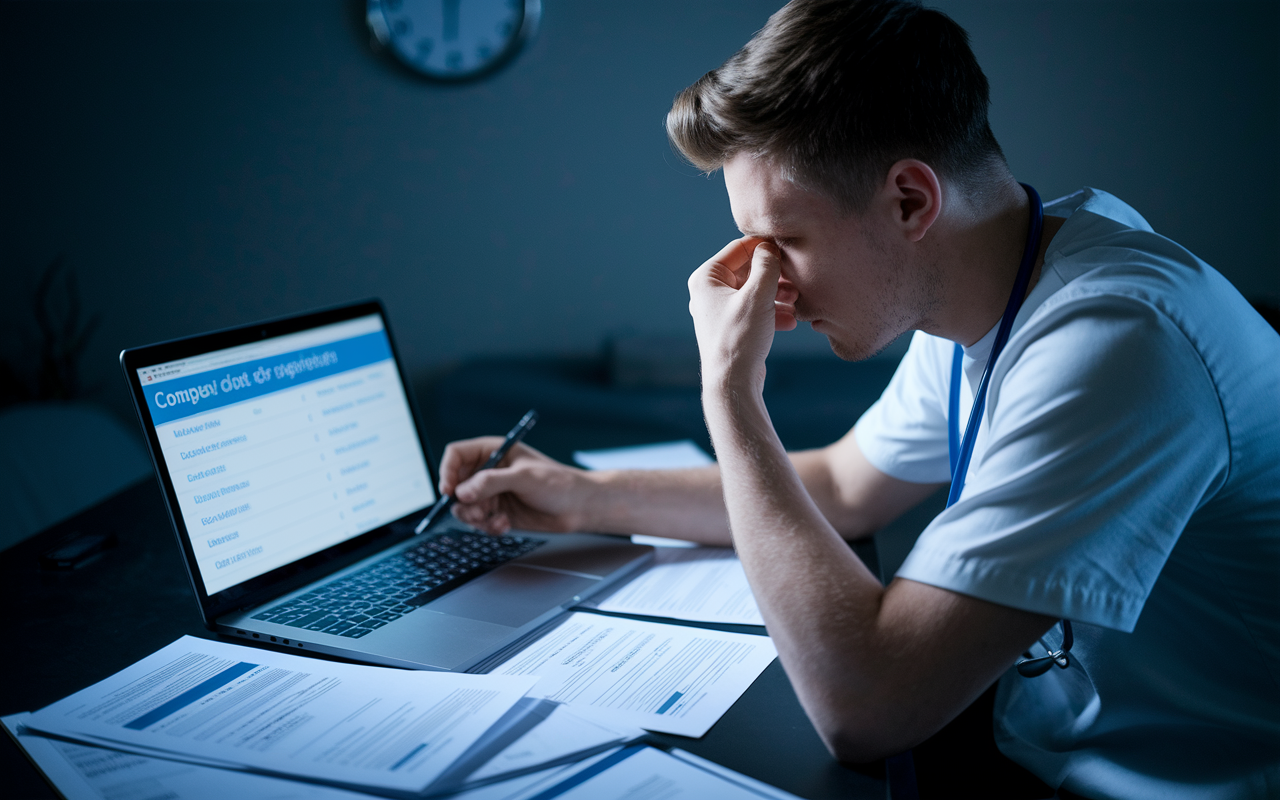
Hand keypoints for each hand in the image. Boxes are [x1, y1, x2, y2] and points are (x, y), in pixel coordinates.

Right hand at [438, 437, 592, 533]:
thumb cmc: (559, 483)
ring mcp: (491, 493)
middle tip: (478, 512)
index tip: (449, 491)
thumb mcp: (524, 478)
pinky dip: (488, 526)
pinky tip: (505, 524)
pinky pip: (477, 522)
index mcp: (493, 451)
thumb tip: (462, 492)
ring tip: (496, 519)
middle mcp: (488, 471)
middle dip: (463, 502)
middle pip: (455, 485)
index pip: (456, 455)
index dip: (447, 471)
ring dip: (475, 517)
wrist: (578, 508)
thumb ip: (491, 483)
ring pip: (463, 507)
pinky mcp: (496, 512)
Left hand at [687, 237, 797, 389]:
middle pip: (749, 269)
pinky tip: (791, 320)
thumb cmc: (740, 338)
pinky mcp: (733, 326)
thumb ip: (767, 266)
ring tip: (796, 302)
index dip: (767, 248)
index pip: (740, 248)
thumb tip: (771, 247)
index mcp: (706, 278)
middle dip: (776, 276)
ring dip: (778, 294)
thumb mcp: (758, 296)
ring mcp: (720, 309)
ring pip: (755, 290)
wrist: (733, 383)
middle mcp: (709, 291)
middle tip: (797, 282)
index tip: (791, 252)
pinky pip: (755, 309)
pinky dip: (772, 312)